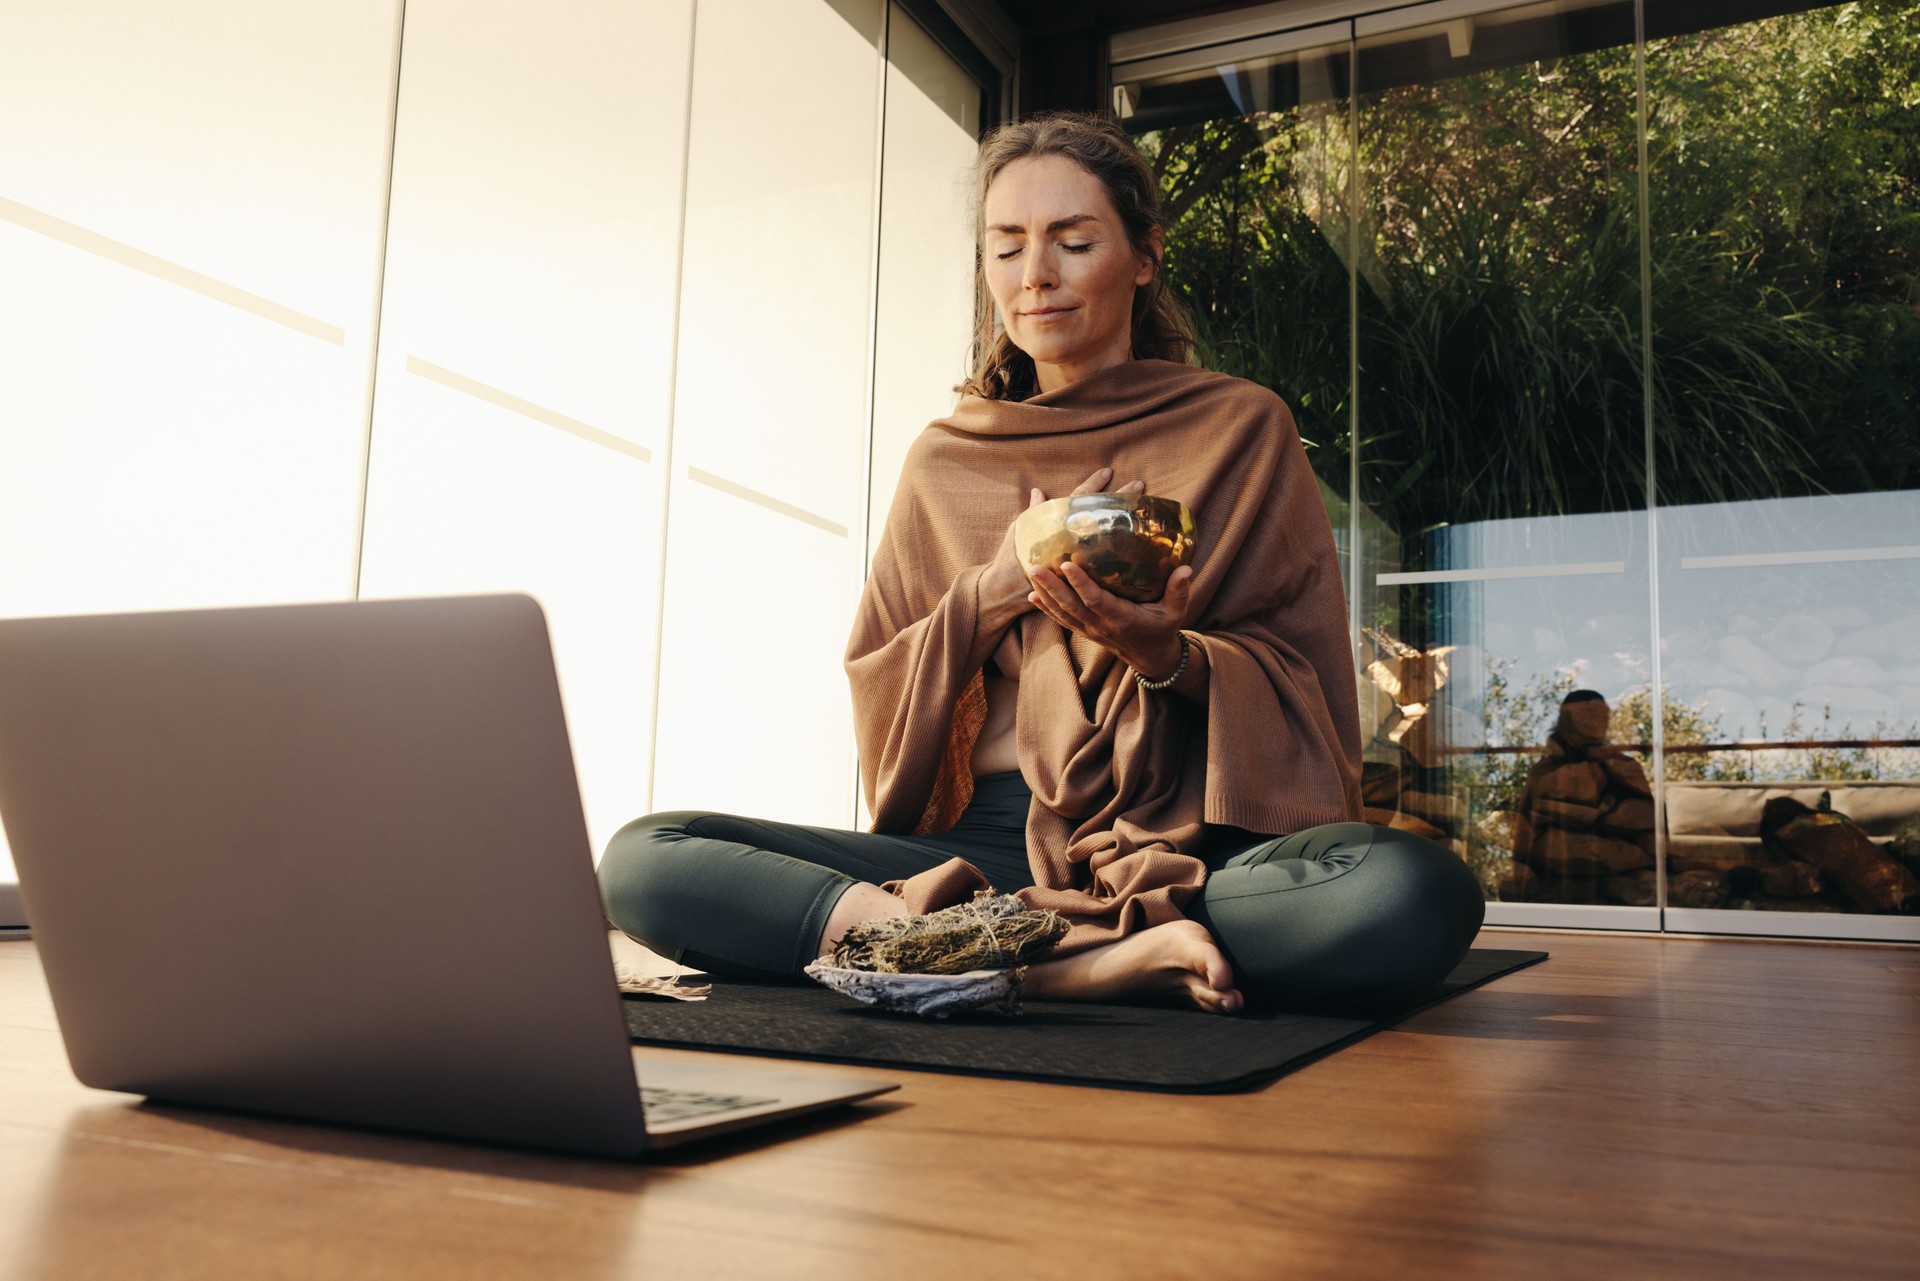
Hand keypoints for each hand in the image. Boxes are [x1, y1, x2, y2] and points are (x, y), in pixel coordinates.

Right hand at [980, 466, 1128, 624]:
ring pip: (1107, 536)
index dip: (1093, 484)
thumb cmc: (1011, 558)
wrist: (1006, 592)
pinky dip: (1120, 554)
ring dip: (1125, 522)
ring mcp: (1077, 556)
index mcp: (1056, 526)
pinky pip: (1105, 562)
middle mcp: (1071, 540)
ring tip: (1145, 509)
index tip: (1109, 471)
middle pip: (1100, 515)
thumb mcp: (1021, 531)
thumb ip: (1034, 512)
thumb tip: (1038, 491)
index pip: (1078, 499)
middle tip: (1140, 484)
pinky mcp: (1081, 574)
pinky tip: (1138, 548)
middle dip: (1119, 498)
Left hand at [1024, 496, 1195, 682]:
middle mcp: (1101, 626)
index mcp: (1122, 619)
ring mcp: (1090, 630)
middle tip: (1035, 566)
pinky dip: (1046, 608)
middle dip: (1052, 587)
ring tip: (1030, 573)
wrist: (1151, 659)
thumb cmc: (1163, 629)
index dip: (1081, 584)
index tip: (1067, 565)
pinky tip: (1032, 595)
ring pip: (1062, 612)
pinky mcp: (1085, 631)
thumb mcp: (1176, 612)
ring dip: (1045, 594)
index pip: (1097, 601)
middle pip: (1071, 606)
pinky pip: (1062, 620)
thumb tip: (1186, 569)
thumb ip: (1180, 591)